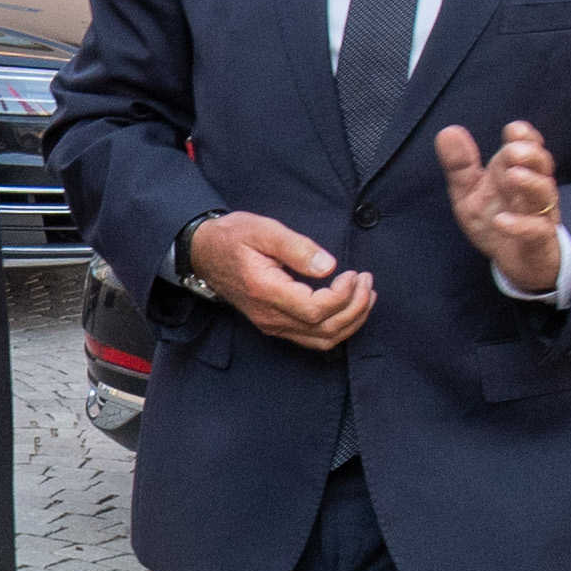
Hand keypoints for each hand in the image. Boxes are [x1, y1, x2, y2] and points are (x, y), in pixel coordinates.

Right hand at [188, 209, 375, 348]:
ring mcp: (272, 324)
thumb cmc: (233, 238)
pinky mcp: (276, 325)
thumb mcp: (264, 231)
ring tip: (365, 293)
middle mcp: (269, 316)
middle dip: (355, 307)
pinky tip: (350, 307)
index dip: (343, 295)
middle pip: (325, 328)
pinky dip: (339, 327)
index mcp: (266, 292)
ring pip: (323, 339)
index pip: (315, 309)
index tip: (352, 272)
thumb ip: (298, 248)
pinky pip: (314, 339)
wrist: (204, 254)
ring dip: (352, 320)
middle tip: (366, 280)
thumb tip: (329, 266)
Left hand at [436, 118, 567, 294]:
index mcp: (516, 174)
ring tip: (512, 175)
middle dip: (530, 155)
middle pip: (541, 166)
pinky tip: (501, 221)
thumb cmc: (496, 219)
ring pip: (545, 193)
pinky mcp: (539, 240)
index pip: (528, 147)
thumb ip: (460, 166)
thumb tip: (447, 131)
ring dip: (530, 183)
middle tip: (513, 151)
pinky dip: (520, 225)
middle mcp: (532, 189)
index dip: (525, 137)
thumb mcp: (469, 193)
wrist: (516, 262)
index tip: (514, 130)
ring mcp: (539, 214)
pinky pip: (537, 230)